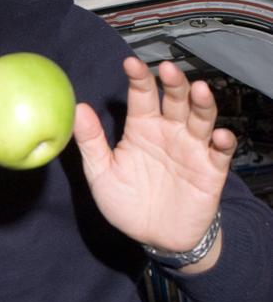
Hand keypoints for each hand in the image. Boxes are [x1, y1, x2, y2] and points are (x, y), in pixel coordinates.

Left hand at [73, 57, 236, 255]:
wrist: (155, 237)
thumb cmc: (127, 202)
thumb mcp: (101, 174)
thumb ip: (91, 142)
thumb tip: (78, 109)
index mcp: (142, 129)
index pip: (142, 97)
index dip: (139, 79)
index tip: (130, 64)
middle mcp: (169, 133)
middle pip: (176, 100)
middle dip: (174, 83)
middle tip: (168, 69)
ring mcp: (192, 149)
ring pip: (201, 118)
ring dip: (202, 103)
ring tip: (199, 89)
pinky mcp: (210, 170)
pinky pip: (220, 152)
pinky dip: (222, 142)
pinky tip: (218, 136)